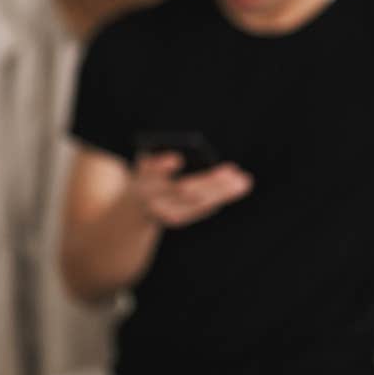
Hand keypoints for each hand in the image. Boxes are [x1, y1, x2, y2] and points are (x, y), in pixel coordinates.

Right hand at [127, 152, 252, 227]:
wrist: (130, 212)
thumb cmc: (144, 176)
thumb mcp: (146, 164)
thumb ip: (159, 160)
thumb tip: (184, 156)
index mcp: (139, 184)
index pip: (149, 175)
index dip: (162, 168)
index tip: (177, 158)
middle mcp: (152, 201)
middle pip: (182, 190)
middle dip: (209, 181)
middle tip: (232, 170)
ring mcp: (164, 212)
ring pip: (197, 203)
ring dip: (223, 192)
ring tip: (244, 180)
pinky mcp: (176, 218)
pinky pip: (201, 208)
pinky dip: (221, 197)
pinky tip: (238, 186)